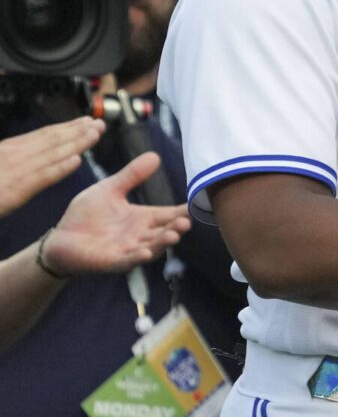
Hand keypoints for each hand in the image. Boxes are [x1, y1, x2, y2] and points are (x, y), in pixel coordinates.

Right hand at [0, 118, 105, 215]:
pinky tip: (76, 161)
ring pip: (50, 155)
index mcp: (6, 150)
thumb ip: (11, 159)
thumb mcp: (0, 167)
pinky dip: (59, 168)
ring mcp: (12, 172)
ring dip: (76, 143)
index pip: (40, 136)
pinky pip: (40, 178)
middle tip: (99, 123)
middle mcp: (10, 156)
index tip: (84, 121)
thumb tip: (29, 153)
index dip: (65, 128)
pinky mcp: (13, 190)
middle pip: (49, 141)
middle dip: (76, 131)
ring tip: (95, 135)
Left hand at [44, 152, 190, 274]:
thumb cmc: (85, 214)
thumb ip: (132, 176)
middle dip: (177, 228)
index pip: (170, 214)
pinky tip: (146, 252)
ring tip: (174, 235)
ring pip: (152, 247)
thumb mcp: (110, 190)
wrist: (60, 238)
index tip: (199, 204)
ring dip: (163, 243)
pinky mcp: (112, 261)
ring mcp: (129, 249)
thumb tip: (155, 155)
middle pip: (165, 231)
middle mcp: (141, 235)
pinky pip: (129, 260)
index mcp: (143, 217)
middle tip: (186, 222)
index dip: (184, 211)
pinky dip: (138, 257)